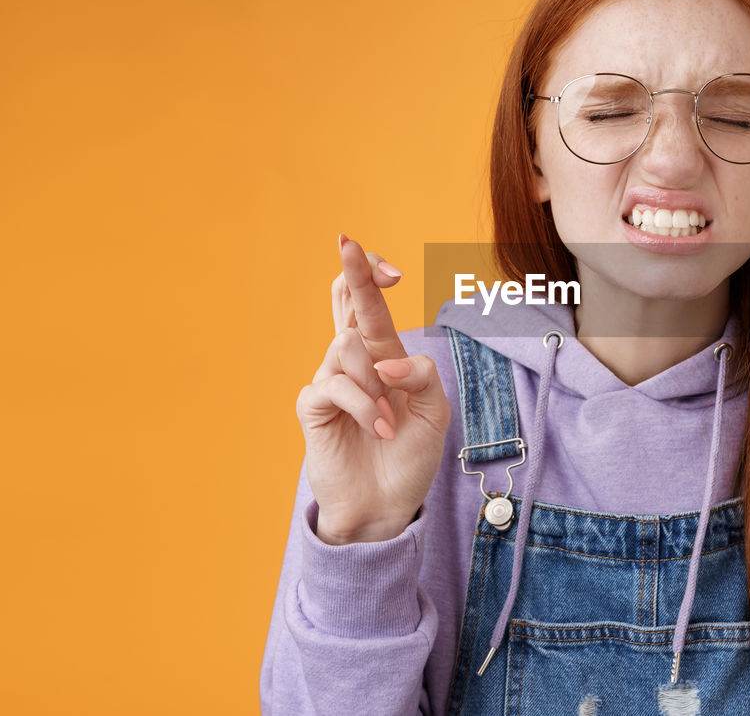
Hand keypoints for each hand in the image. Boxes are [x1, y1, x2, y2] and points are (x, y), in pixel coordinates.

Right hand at [294, 234, 450, 542]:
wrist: (387, 505)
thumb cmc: (410, 456)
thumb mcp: (435, 412)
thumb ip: (423, 375)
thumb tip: (386, 361)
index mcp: (384, 355)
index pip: (370, 304)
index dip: (372, 277)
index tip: (392, 269)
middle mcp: (354, 362)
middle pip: (344, 301)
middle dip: (352, 271)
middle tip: (348, 243)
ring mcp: (330, 381)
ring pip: (348, 346)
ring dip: (377, 386)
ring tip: (390, 424)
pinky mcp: (313, 407)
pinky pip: (336, 386)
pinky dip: (365, 407)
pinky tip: (380, 430)